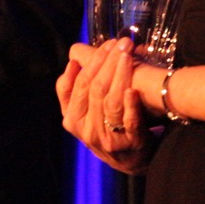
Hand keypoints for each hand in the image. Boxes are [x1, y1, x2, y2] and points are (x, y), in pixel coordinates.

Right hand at [56, 38, 158, 173]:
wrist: (130, 161)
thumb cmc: (107, 128)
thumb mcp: (84, 113)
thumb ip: (76, 89)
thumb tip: (74, 56)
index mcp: (71, 118)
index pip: (73, 86)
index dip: (88, 63)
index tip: (104, 45)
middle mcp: (85, 129)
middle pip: (93, 89)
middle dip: (107, 61)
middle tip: (121, 43)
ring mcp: (107, 138)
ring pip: (110, 101)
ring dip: (120, 74)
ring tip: (128, 54)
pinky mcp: (130, 143)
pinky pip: (129, 121)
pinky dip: (131, 105)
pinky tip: (133, 90)